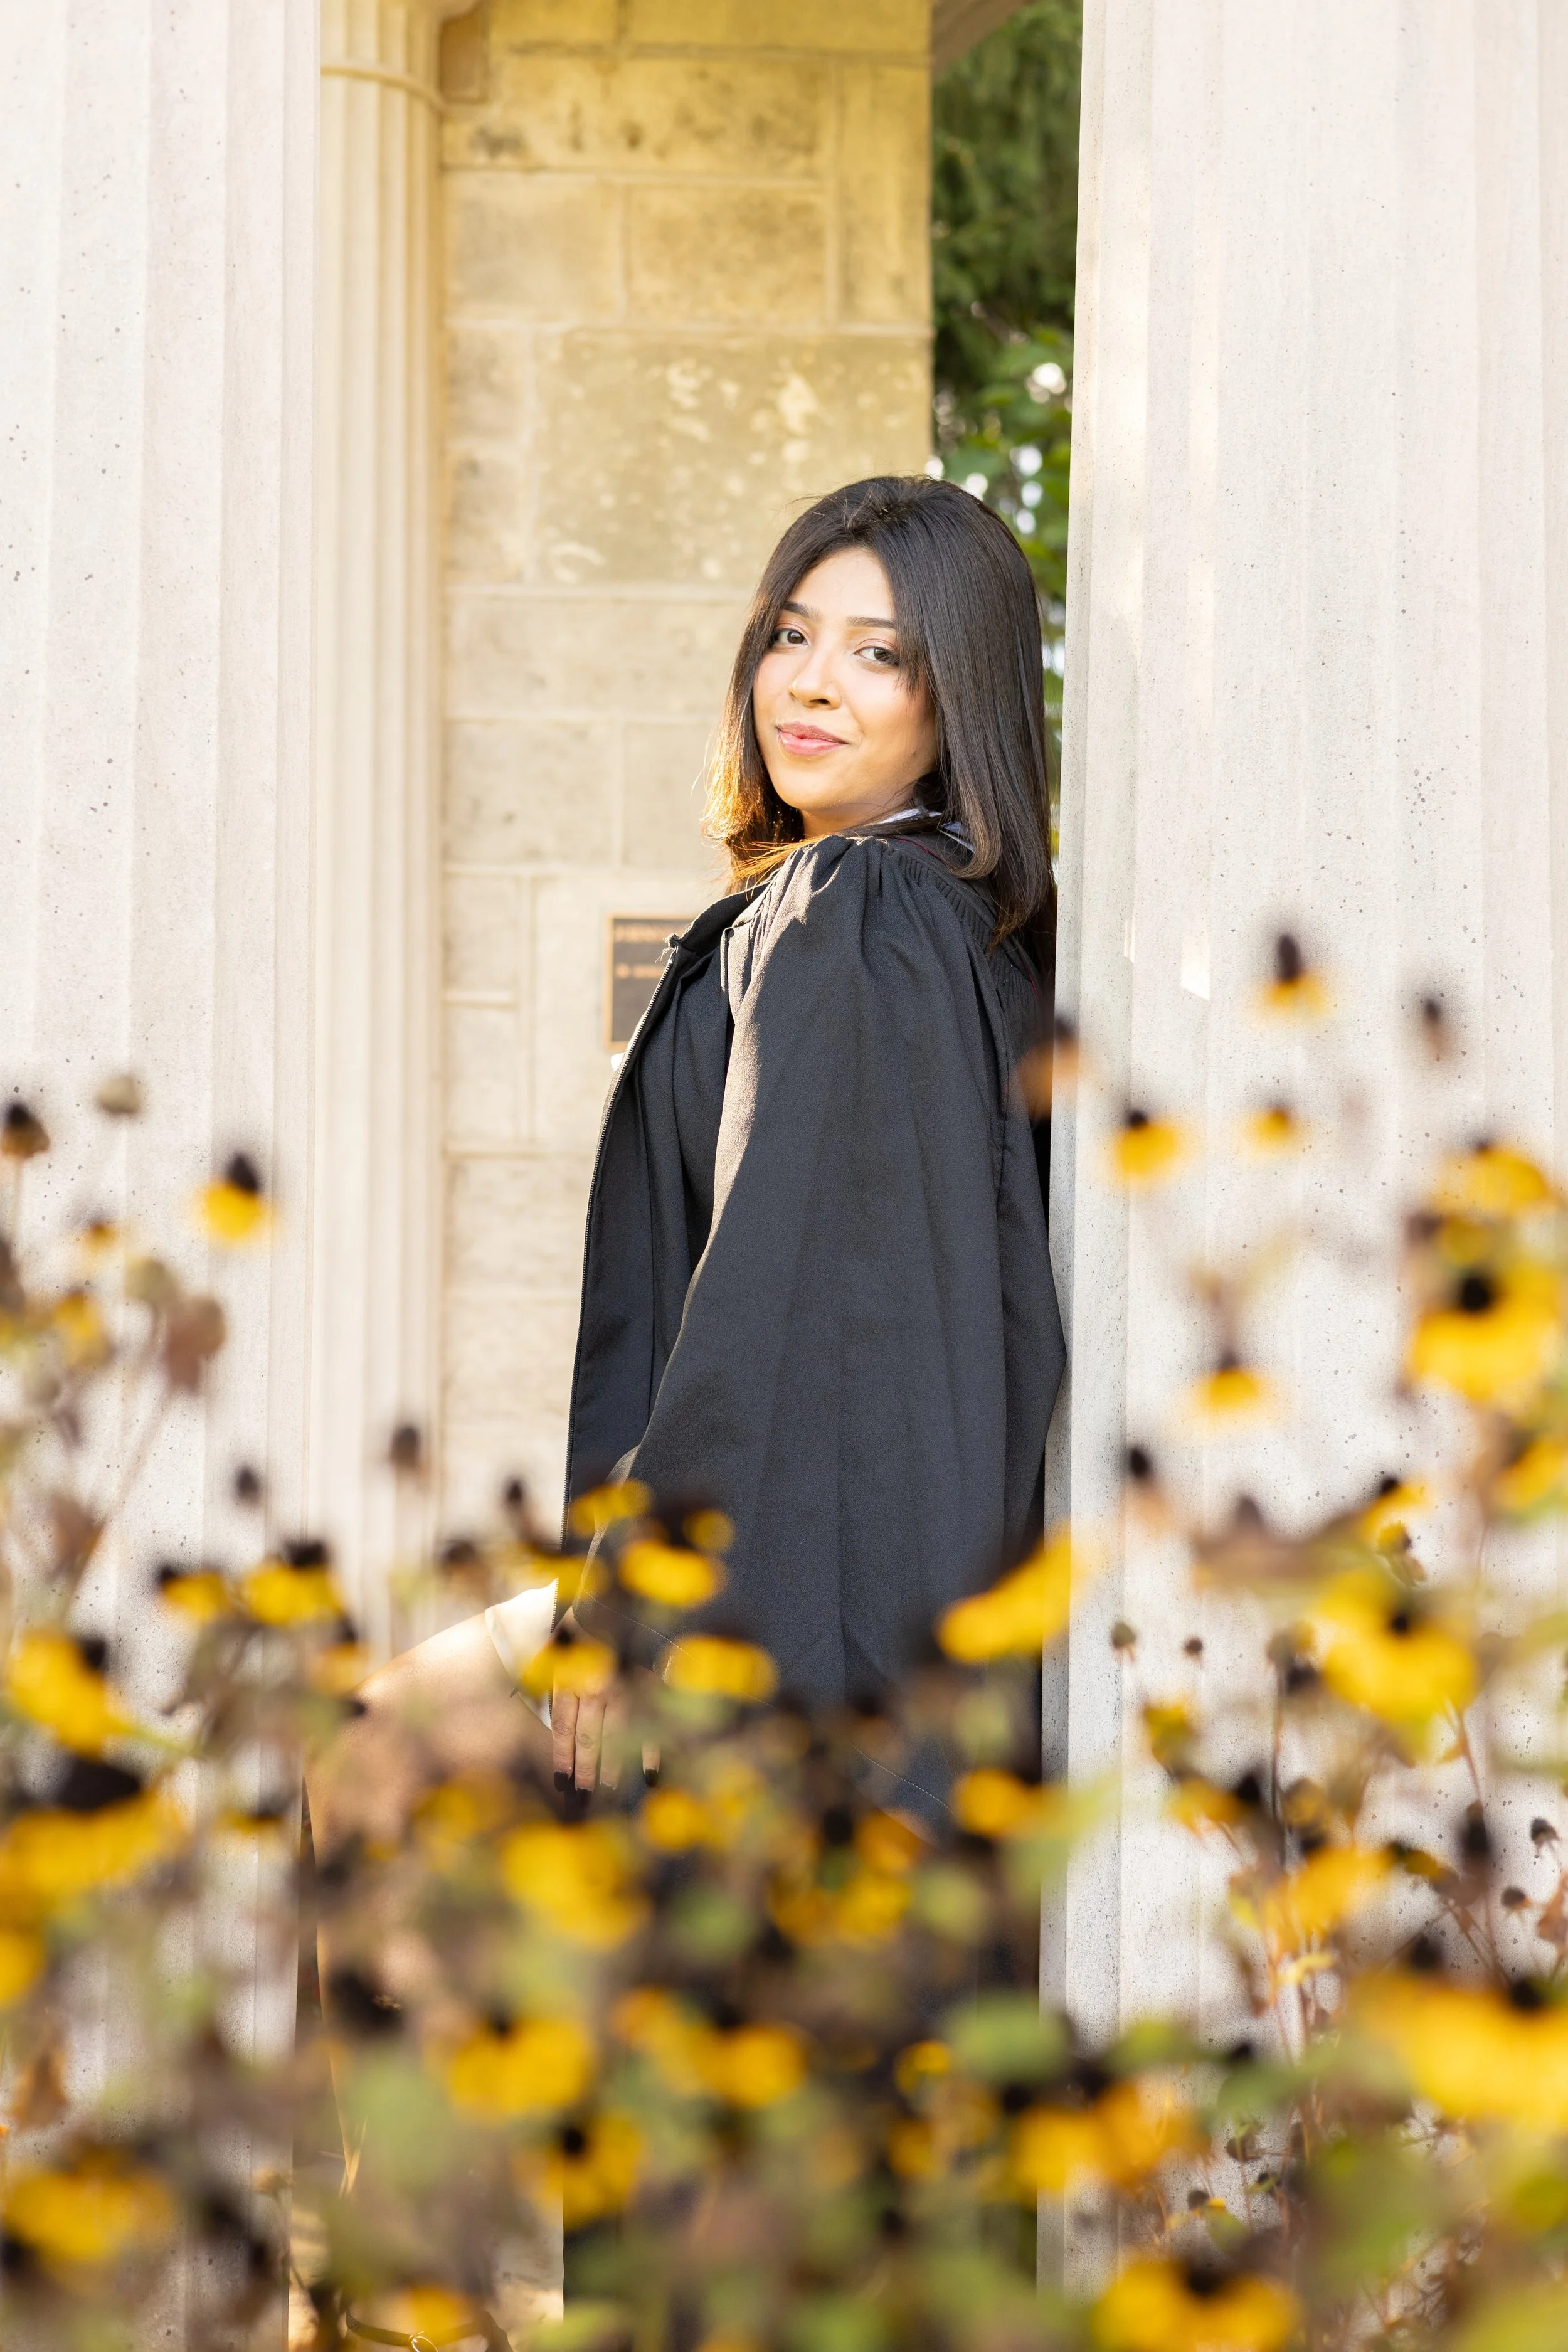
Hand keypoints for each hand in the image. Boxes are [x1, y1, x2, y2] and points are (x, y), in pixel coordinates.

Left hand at [548, 1615, 657, 1793]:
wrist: (611, 1594)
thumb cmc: (577, 1621)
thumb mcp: (554, 1646)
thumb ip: (549, 1676)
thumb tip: (532, 1703)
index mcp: (571, 1678)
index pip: (565, 1727)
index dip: (562, 1757)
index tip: (561, 1785)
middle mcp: (595, 1686)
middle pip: (589, 1737)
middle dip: (586, 1770)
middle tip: (583, 1798)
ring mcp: (623, 1684)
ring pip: (616, 1734)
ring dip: (613, 1765)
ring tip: (611, 1791)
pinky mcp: (647, 1679)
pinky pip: (650, 1719)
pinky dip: (651, 1748)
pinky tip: (651, 1775)